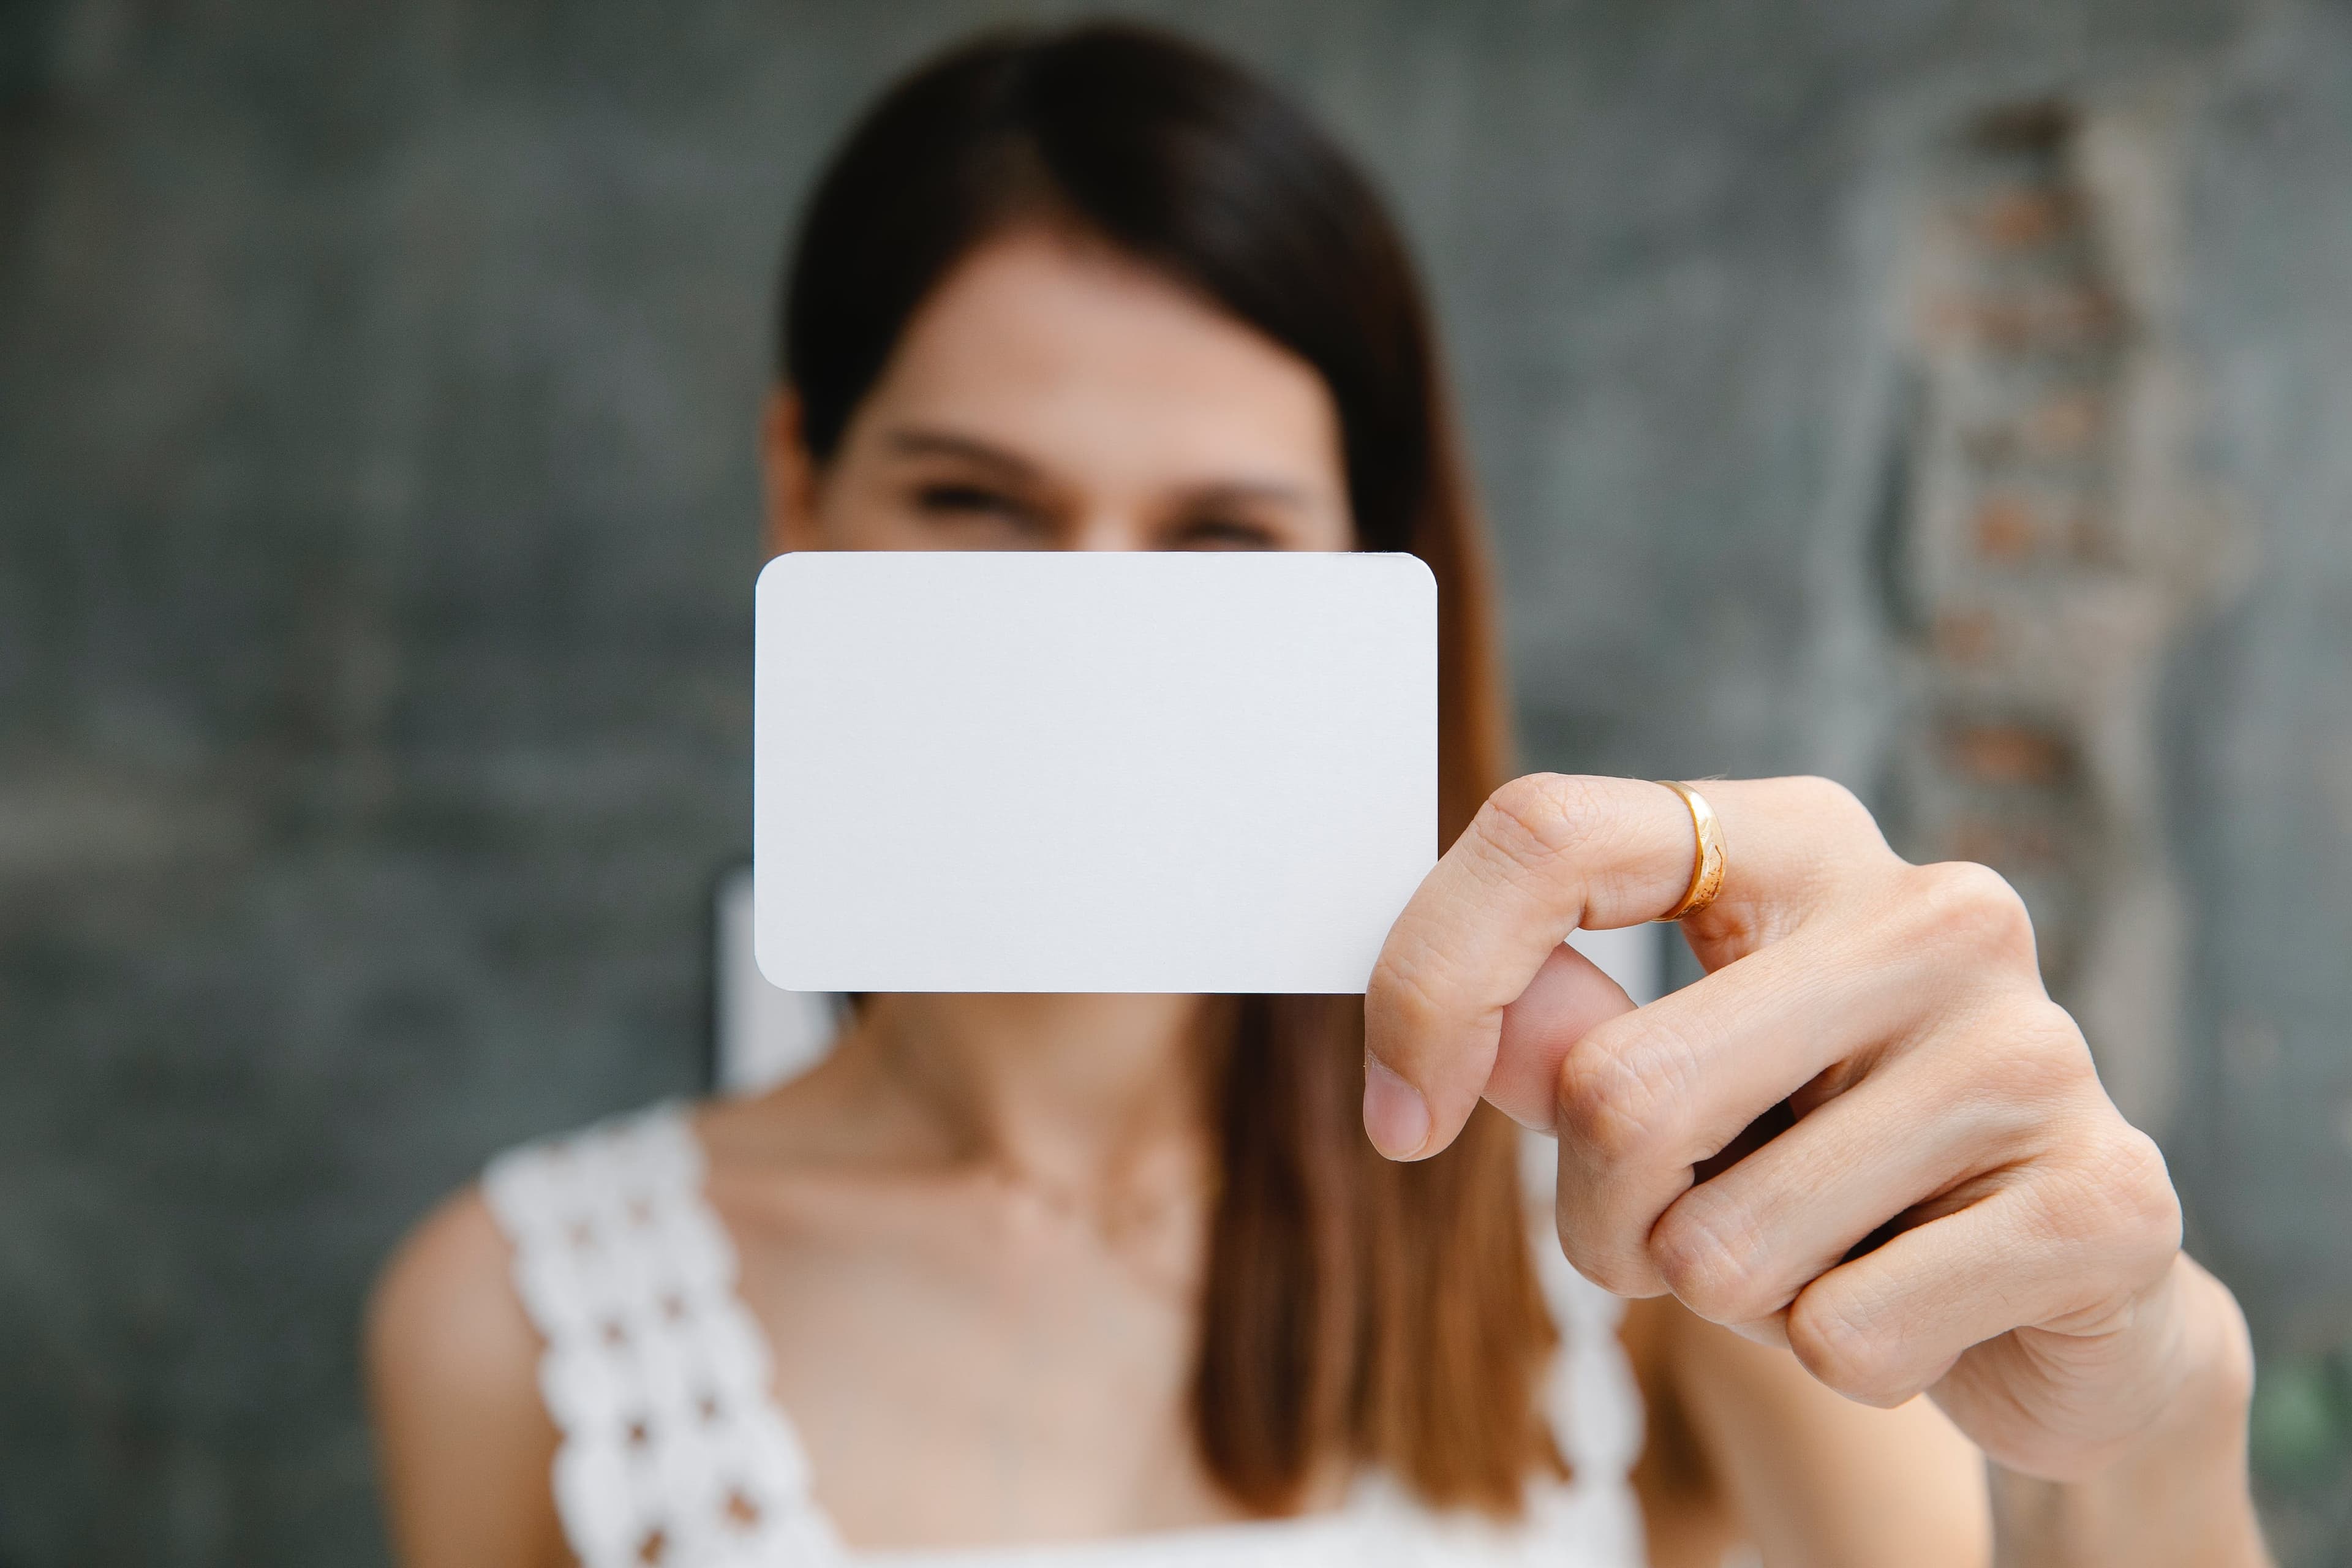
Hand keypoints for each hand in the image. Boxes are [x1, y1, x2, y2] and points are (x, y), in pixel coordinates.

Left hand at [1363, 774, 2224, 1480]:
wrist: (2062, 1281)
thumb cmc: (1829, 1159)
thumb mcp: (1679, 1083)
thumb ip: (1557, 1037)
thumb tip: (1453, 1032)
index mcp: (1799, 838)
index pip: (1549, 833)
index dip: (1430, 982)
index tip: (1399, 1120)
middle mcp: (1933, 907)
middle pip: (1613, 1089)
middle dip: (1601, 1222)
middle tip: (1679, 1238)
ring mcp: (2032, 1045)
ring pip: (1720, 1245)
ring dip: (1729, 1301)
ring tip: (1825, 1255)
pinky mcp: (2104, 1198)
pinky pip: (1842, 1337)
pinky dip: (1840, 1360)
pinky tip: (1919, 1306)